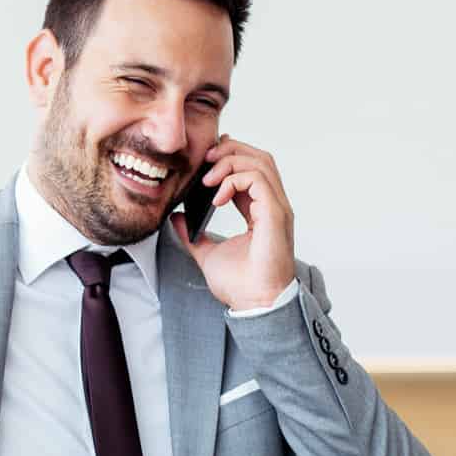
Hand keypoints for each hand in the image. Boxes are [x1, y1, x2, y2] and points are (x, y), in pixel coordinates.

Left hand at [172, 135, 295, 309]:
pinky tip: (216, 197)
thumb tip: (177, 218)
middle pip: (260, 158)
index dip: (230, 157)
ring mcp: (277, 209)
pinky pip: (257, 180)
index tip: (205, 161)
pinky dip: (234, 180)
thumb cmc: (240, 285)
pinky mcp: (276, 214)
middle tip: (205, 159)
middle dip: (230, 151)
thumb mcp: (207, 253)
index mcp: (262, 212)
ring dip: (230, 162)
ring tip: (207, 179)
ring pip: (260, 162)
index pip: (252, 170)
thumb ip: (192, 235)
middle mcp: (273, 206)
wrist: (254, 304)